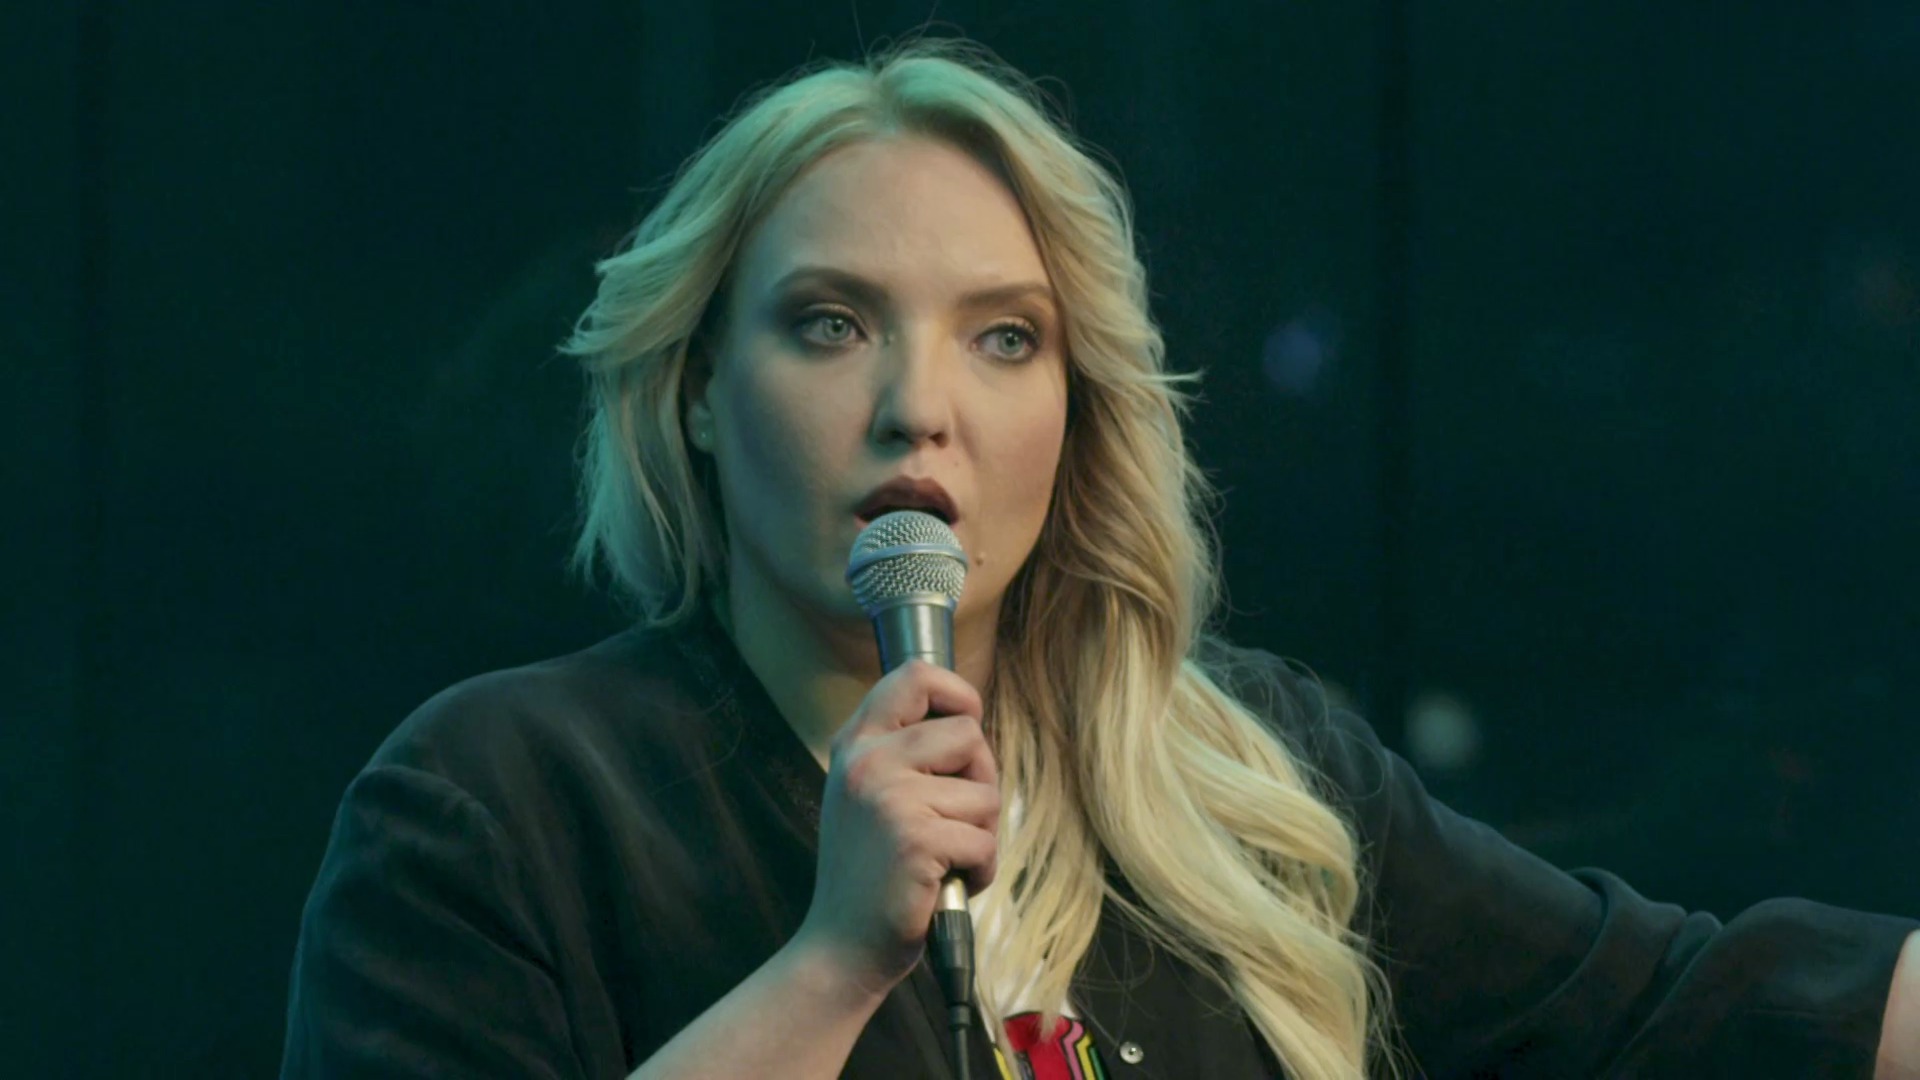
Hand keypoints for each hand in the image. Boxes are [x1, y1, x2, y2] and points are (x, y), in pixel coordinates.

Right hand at [793, 659, 1000, 995]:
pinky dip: (980, 870)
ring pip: (986, 794)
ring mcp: (889, 799)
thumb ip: (906, 754)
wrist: (841, 946)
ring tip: (943, 858)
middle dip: (981, 779)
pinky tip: (946, 884)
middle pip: (968, 734)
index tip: (968, 720)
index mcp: (856, 744)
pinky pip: (985, 841)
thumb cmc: (871, 872)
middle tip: (954, 820)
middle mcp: (867, 762)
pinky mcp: (916, 839)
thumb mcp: (871, 795)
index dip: (957, 692)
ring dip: (980, 834)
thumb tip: (971, 721)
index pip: (914, 676)